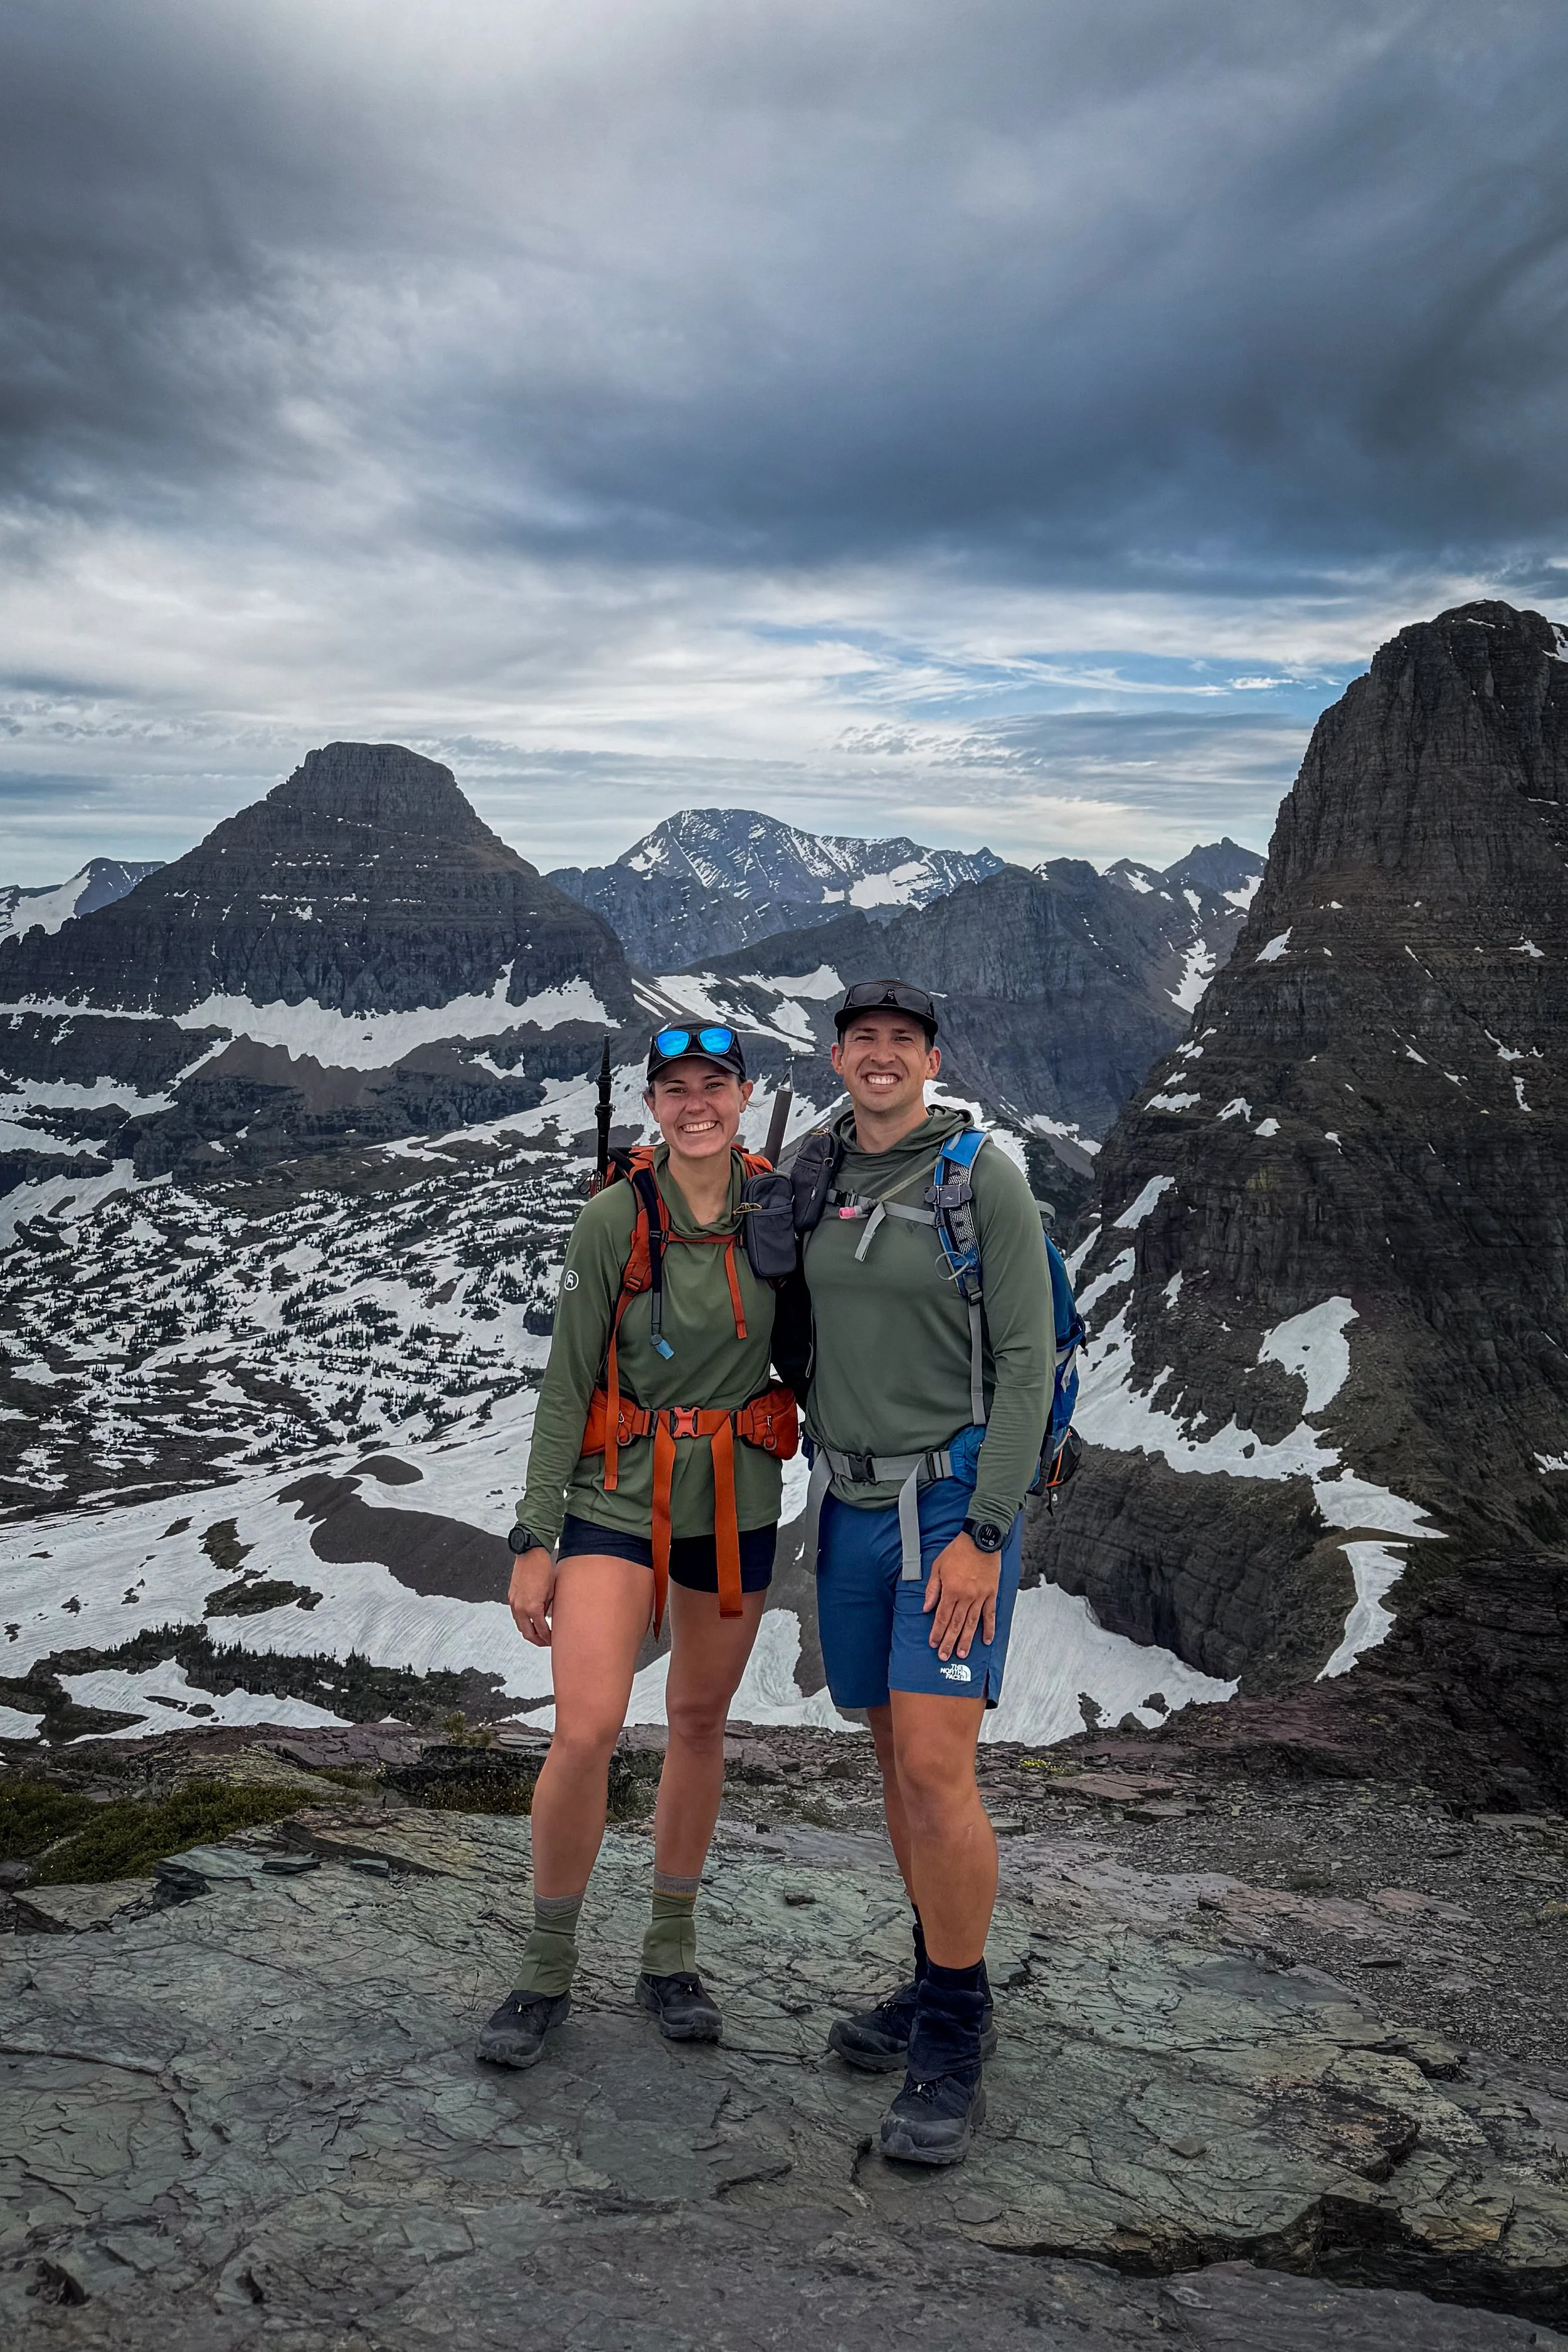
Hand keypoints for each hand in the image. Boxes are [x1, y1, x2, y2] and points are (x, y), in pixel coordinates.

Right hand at [508, 1547, 555, 1645]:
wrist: (530, 1553)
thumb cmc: (543, 1569)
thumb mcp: (552, 1592)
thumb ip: (549, 1609)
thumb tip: (549, 1619)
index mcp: (532, 1608)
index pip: (541, 1630)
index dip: (548, 1638)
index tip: (554, 1640)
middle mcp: (520, 1608)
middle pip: (527, 1633)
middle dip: (537, 1641)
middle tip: (546, 1642)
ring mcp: (514, 1603)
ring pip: (520, 1626)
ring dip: (529, 1632)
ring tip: (539, 1634)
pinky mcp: (511, 1597)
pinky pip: (516, 1616)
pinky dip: (524, 1621)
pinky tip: (531, 1620)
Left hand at [923, 1531, 999, 1661]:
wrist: (980, 1539)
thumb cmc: (957, 1551)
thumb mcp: (938, 1567)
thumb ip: (932, 1590)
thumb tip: (926, 1608)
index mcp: (951, 1590)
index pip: (942, 1617)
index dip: (937, 1632)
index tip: (933, 1644)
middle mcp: (965, 1597)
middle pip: (955, 1624)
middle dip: (949, 1642)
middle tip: (945, 1656)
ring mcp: (980, 1597)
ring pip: (972, 1623)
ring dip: (966, 1640)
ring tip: (962, 1654)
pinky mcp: (991, 1594)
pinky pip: (990, 1614)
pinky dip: (989, 1628)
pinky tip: (986, 1640)